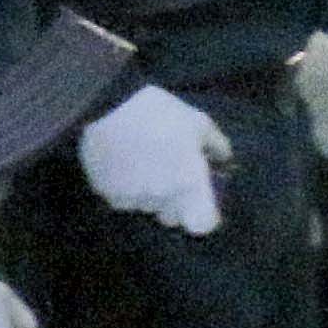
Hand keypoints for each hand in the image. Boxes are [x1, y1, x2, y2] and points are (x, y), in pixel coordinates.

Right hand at [74, 84, 232, 234]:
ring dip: (147, 193)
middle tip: (168, 175)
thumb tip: (224, 162)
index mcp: (189, 185)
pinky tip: (120, 163)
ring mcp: (131, 198)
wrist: (102, 103)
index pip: (203, 224)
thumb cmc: (158, 113)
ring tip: (140, 163)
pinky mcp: (105, 192)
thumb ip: (217, 146)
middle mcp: (162, 199)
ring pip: (145, 206)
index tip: (199, 200)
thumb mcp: (197, 122)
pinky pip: (120, 198)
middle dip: (173, 202)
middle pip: (172, 217)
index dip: (204, 215)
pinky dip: (122, 187)